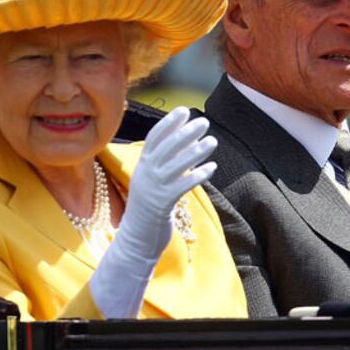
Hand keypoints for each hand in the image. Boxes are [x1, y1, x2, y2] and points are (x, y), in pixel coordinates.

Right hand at [119, 106, 216, 261]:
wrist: (137, 238)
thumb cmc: (149, 207)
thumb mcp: (152, 181)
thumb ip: (165, 162)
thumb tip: (187, 141)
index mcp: (142, 166)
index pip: (154, 138)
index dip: (168, 123)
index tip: (183, 111)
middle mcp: (146, 174)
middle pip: (166, 148)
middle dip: (185, 133)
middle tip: (203, 122)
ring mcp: (154, 189)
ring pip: (176, 165)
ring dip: (196, 152)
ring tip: (212, 141)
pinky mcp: (163, 204)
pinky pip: (183, 186)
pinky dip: (198, 175)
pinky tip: (212, 168)